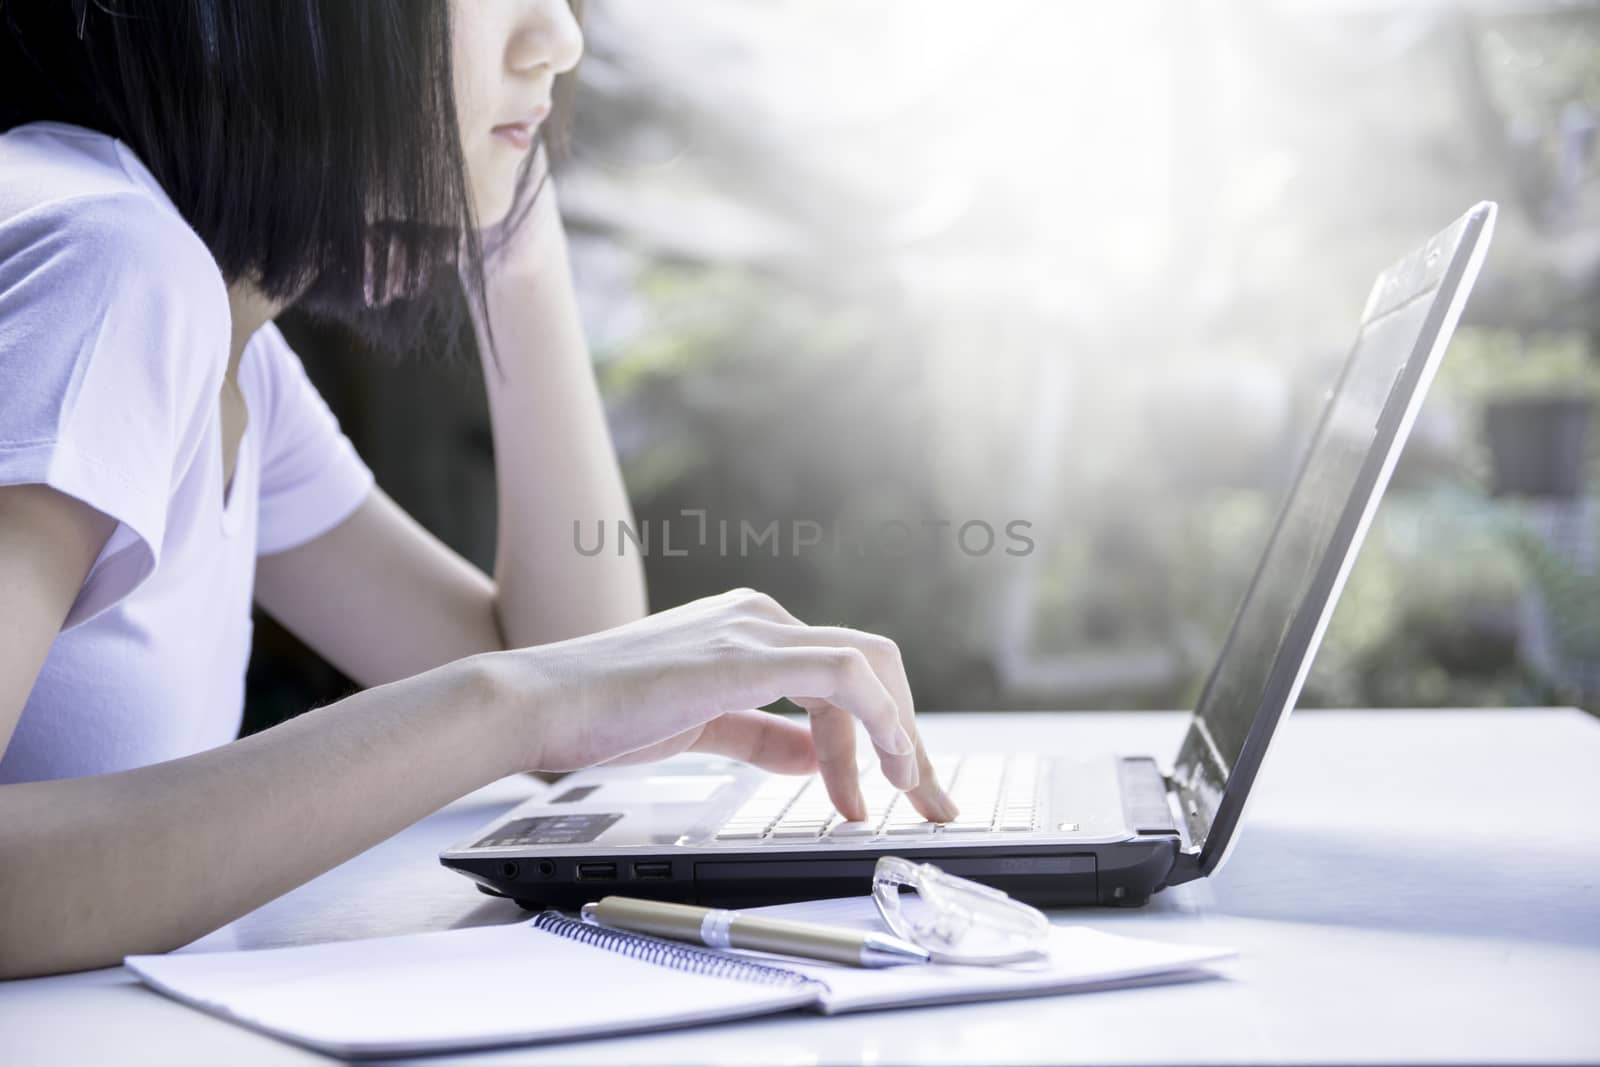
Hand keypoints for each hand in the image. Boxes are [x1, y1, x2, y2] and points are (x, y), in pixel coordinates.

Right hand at [482, 588, 958, 823]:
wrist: (539, 704)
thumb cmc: (601, 714)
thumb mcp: (701, 724)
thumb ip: (760, 734)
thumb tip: (813, 757)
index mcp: (747, 627)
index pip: (840, 674)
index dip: (870, 739)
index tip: (872, 797)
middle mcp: (761, 617)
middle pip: (871, 665)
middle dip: (906, 735)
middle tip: (925, 797)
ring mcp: (755, 629)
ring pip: (870, 667)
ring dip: (900, 737)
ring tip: (906, 795)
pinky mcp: (746, 654)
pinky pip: (845, 673)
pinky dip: (878, 720)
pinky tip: (884, 766)